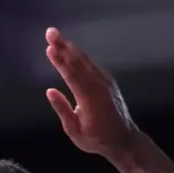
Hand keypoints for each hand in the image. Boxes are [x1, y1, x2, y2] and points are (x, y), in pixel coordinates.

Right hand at [44, 27, 137, 157]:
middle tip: (51, 32)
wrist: (124, 140)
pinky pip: (92, 65)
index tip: (49, 48)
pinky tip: (71, 48)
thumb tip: (50, 90)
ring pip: (86, 61)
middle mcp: (100, 86)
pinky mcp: (108, 81)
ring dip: (71, 48)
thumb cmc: (96, 139)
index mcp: (90, 99)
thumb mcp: (74, 131)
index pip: (72, 76)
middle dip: (64, 46)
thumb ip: (62, 110)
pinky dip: (80, 55)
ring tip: (57, 37)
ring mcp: (106, 82)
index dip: (60, 61)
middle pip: (79, 63)